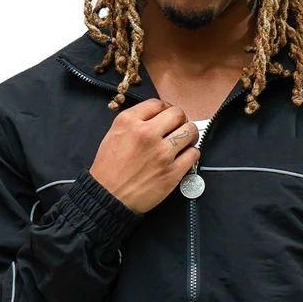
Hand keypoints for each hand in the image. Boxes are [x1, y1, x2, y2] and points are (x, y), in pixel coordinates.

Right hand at [89, 98, 200, 214]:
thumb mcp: (113, 134)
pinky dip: (192, 153)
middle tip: (178, 127)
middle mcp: (147, 134)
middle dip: (180, 119)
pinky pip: (193, 154)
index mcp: (129, 122)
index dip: (165, 109)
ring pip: (189, 131)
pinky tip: (185, 156)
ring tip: (185, 141)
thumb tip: (155, 116)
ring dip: (190, 134)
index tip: (166, 117)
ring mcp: (162, 153)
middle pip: (177, 114)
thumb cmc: (109, 169)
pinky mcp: (172, 172)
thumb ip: (133, 121)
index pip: (158, 104)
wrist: (109, 197)